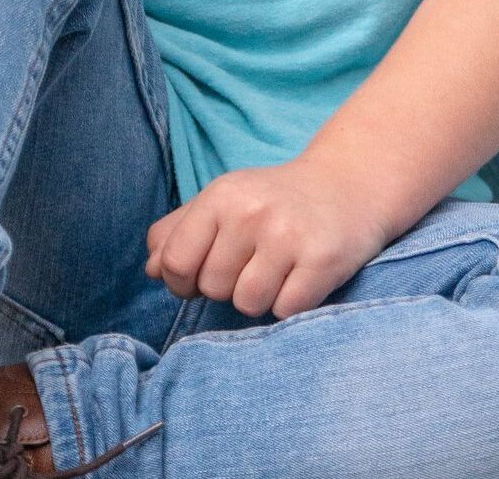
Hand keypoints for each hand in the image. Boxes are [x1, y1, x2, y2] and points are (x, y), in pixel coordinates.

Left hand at [144, 157, 393, 320]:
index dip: (183, 281)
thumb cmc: (272, 200)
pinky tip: (300, 276)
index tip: (203, 274)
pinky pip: (284, 311)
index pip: (176, 263)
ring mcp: (288, 235)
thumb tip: (152, 270)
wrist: (346, 186)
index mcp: (221, 195)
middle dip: (228, 286)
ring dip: (260, 298)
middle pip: (213, 288)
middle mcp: (252, 212)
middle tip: (253, 262)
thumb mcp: (223, 201)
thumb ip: (178, 231)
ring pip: (248, 304)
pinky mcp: (322, 260)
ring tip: (277, 269)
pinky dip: (290, 304)